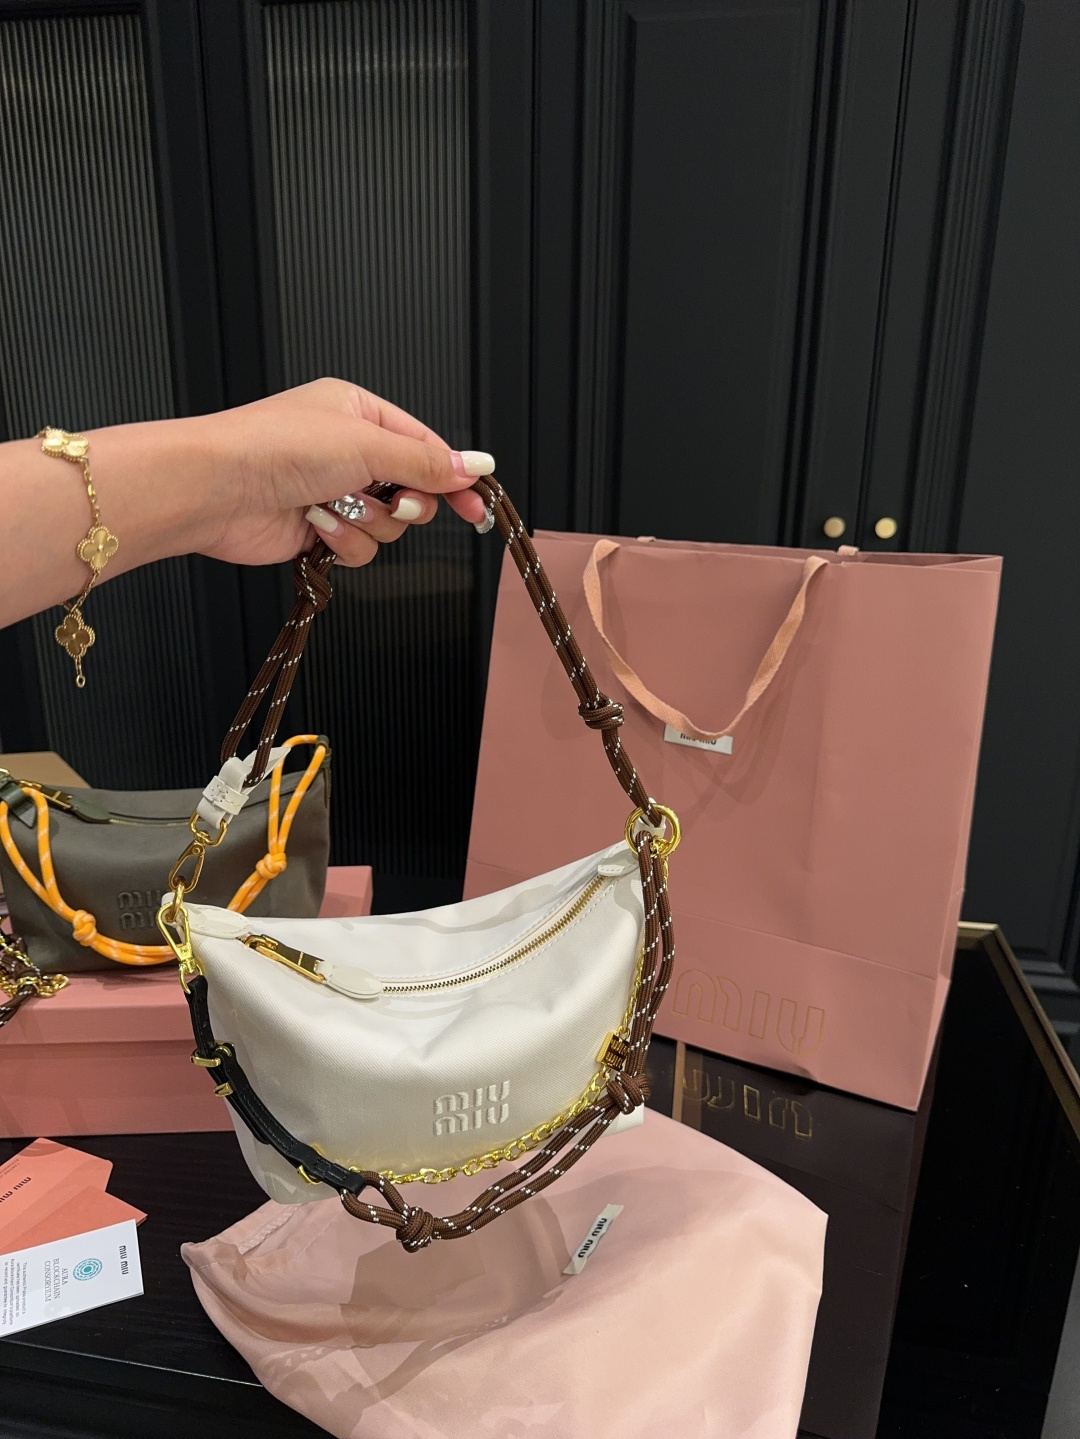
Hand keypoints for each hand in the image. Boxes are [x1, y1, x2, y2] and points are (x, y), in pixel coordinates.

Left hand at [197, 379, 491, 567]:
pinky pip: (358, 549)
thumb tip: (476, 465)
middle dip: (403, 505)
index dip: (453, 479)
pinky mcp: (318, 530)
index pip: (426, 448)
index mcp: (360, 413)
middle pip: (411, 492)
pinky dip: (342, 541)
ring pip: (387, 527)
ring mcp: (333, 492)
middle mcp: (347, 451)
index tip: (476, 505)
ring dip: (367, 524)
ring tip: (336, 508)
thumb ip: (427, 462)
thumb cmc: (275, 448)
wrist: (217, 489)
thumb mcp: (368, 445)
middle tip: (393, 502)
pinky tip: (317, 525)